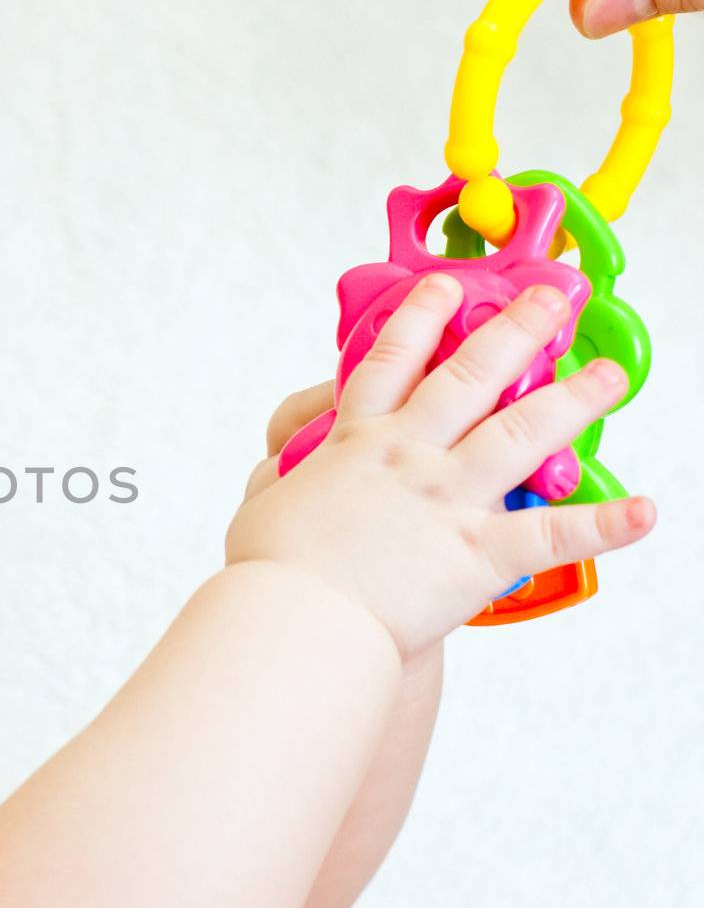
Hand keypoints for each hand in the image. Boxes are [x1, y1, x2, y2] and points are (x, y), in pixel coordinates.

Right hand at [224, 273, 656, 657]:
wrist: (296, 618)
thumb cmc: (271, 569)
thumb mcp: (261, 502)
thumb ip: (278, 473)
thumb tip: (280, 466)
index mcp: (355, 441)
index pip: (392, 362)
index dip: (421, 318)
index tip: (446, 289)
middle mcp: (409, 456)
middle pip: (470, 377)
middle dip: (516, 330)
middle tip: (551, 301)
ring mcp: (449, 500)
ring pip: (521, 433)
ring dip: (573, 400)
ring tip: (610, 375)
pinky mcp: (479, 553)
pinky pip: (552, 536)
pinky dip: (604, 525)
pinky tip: (646, 510)